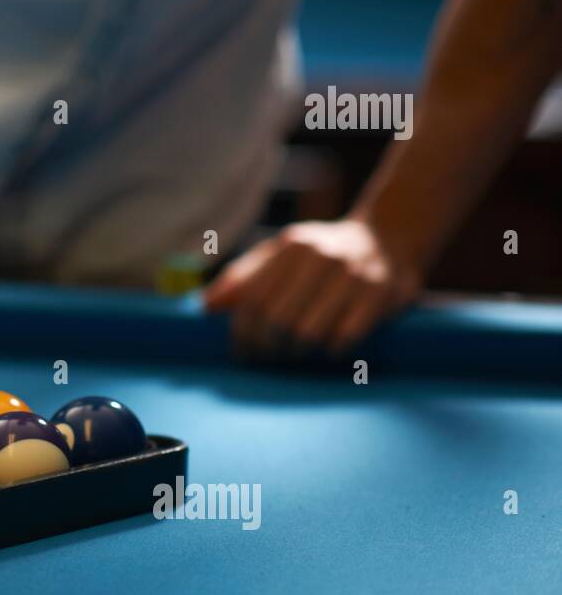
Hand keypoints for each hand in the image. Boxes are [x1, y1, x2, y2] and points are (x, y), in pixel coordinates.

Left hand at [203, 218, 422, 357]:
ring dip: (296, 352)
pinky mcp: (379, 294)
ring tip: (293, 353)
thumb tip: (205, 306)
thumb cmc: (323, 252)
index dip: (242, 332)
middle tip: (266, 357)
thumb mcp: (282, 252)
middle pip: (277, 319)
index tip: (241, 351)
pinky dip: (331, 349)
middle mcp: (321, 257)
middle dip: (266, 347)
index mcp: (293, 247)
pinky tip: (327, 348)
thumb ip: (244, 277)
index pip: (253, 299)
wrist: (390, 236)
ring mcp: (352, 275)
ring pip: (308, 332)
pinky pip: (344, 336)